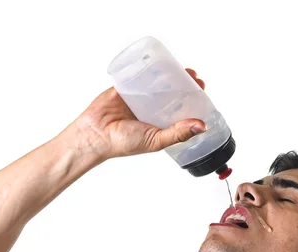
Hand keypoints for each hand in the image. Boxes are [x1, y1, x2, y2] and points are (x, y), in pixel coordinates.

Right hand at [67, 68, 206, 159]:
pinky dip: (150, 68)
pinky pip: (140, 75)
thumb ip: (178, 133)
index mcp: (161, 124)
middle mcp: (152, 110)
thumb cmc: (123, 142)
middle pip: (173, 93)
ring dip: (171, 75)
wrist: (95, 134)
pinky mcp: (126, 87)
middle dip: (185, 85)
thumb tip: (202, 126)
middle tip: (195, 77)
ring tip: (184, 70)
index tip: (202, 92)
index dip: (193, 101)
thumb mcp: (156, 140)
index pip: (182, 110)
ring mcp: (139, 97)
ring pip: (159, 83)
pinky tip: (162, 62)